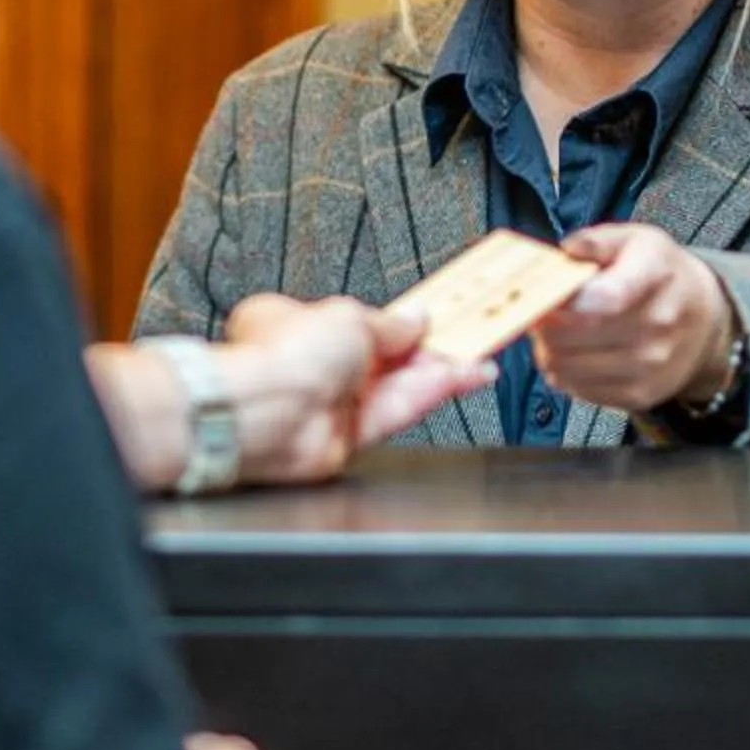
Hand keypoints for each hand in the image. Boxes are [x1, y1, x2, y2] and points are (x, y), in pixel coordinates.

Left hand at [219, 295, 494, 484]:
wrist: (269, 415)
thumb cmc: (280, 358)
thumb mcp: (350, 315)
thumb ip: (391, 323)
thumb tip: (414, 318)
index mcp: (299, 325)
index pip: (361, 321)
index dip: (401, 321)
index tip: (436, 315)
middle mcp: (316, 366)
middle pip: (386, 355)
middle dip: (429, 346)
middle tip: (471, 334)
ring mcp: (336, 402)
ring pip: (400, 384)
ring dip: (442, 370)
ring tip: (479, 357)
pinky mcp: (354, 434)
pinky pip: (402, 408)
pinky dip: (434, 392)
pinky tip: (462, 376)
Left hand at [532, 222, 735, 414]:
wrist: (704, 317)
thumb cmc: (660, 274)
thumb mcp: (635, 240)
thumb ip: (596, 241)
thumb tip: (569, 250)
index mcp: (654, 274)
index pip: (605, 298)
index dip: (563, 301)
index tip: (544, 295)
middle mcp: (659, 324)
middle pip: (574, 335)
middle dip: (544, 324)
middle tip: (540, 312)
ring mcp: (651, 365)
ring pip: (568, 366)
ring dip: (549, 350)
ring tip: (556, 333)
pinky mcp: (641, 395)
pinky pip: (580, 390)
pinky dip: (566, 373)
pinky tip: (574, 354)